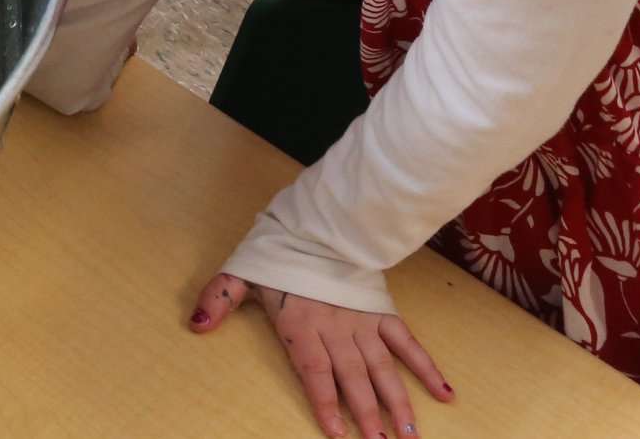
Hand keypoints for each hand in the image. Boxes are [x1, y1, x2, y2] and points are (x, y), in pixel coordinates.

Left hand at [193, 273, 452, 438]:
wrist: (315, 222)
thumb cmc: (275, 255)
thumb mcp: (239, 274)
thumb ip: (217, 299)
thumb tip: (194, 325)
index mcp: (300, 323)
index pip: (315, 370)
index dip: (326, 401)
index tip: (338, 433)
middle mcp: (335, 327)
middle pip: (353, 377)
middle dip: (368, 415)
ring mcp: (362, 321)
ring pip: (383, 368)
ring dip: (398, 402)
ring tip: (411, 435)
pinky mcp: (382, 311)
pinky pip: (407, 342)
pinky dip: (426, 367)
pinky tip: (444, 394)